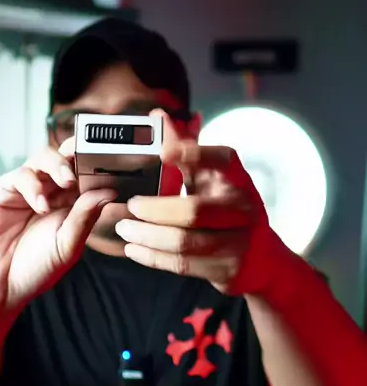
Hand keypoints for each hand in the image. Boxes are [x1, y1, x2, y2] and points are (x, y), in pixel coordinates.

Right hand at [0, 145, 114, 311]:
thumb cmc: (35, 268)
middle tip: (91, 160)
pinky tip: (41, 206)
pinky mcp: (3, 190)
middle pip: (66, 158)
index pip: (87, 174)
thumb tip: (109, 191)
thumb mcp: (68, 245)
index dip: (100, 166)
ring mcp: (26, 188)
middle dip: (79, 154)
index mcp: (70, 203)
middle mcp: (49, 191)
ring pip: (44, 158)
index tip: (115, 163)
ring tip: (68, 181)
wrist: (1, 286)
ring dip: (59, 165)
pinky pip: (21, 175)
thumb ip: (85, 217)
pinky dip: (34, 186)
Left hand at [115, 110, 281, 295]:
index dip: (193, 154)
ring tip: (124, 228)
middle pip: (194, 210)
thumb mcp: (211, 177)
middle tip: (131, 205)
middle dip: (155, 209)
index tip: (162, 152)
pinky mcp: (227, 270)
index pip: (220, 159)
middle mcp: (243, 208)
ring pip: (185, 242)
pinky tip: (134, 249)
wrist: (261, 258)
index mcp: (237, 178)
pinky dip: (153, 258)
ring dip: (148, 236)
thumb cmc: (226, 208)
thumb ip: (184, 149)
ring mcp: (238, 242)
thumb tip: (158, 115)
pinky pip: (183, 265)